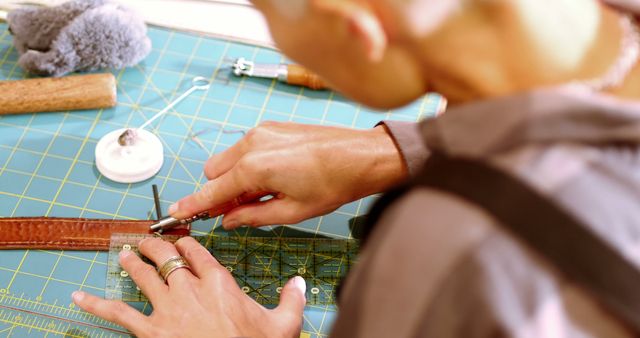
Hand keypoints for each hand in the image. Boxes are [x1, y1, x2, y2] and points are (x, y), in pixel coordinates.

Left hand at [72, 237, 305, 337]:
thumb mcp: (284, 325)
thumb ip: (292, 299)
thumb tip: (299, 282)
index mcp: (220, 284)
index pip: (199, 254)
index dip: (187, 243)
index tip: (181, 238)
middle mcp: (191, 290)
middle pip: (168, 258)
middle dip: (156, 245)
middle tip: (147, 239)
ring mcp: (168, 310)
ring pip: (144, 276)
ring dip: (131, 262)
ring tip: (123, 253)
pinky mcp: (151, 332)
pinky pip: (119, 314)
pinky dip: (96, 305)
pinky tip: (78, 297)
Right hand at [168, 121, 406, 228]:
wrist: (362, 156)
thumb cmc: (332, 185)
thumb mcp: (291, 211)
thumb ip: (253, 216)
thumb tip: (228, 220)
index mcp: (254, 167)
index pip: (213, 190)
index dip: (194, 204)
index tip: (177, 213)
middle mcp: (252, 143)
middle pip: (214, 171)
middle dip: (220, 191)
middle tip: (241, 209)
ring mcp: (262, 131)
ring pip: (229, 158)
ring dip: (235, 177)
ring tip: (266, 193)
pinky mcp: (272, 126)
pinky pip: (246, 147)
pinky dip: (249, 164)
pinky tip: (274, 176)